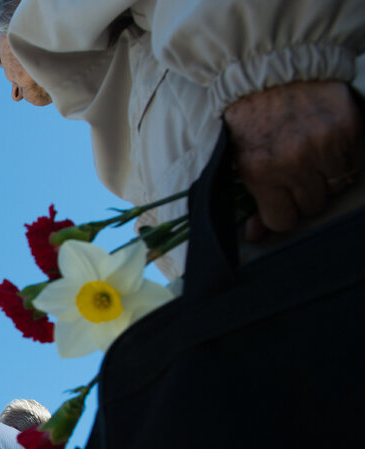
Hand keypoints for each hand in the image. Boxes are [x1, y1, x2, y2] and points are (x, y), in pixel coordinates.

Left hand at [223, 81, 364, 237]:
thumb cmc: (250, 117)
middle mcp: (295, 162)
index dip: (283, 212)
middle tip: (295, 170)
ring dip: (327, 175)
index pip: (284, 220)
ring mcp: (326, 144)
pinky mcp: (350, 127)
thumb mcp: (240, 159)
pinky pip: (358, 161)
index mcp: (262, 173)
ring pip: (338, 185)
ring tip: (312, 154)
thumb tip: (256, 236)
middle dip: (304, 192)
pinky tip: (331, 142)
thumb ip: (252, 199)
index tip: (281, 200)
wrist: (270, 68)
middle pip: (313, 205)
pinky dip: (347, 156)